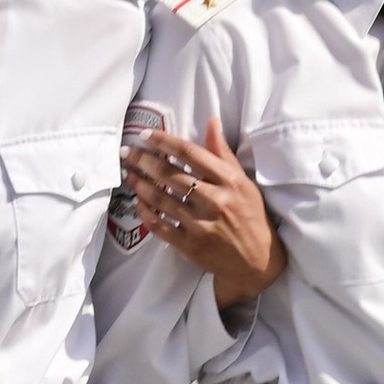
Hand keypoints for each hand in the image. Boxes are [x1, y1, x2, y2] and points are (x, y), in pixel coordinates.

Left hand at [123, 119, 283, 310]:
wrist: (257, 261)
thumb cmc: (250, 215)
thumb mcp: (243, 181)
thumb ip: (223, 153)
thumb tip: (211, 122)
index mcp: (229, 181)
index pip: (191, 153)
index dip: (165, 142)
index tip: (146, 135)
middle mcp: (215, 201)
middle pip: (171, 175)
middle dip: (144, 161)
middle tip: (127, 152)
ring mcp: (202, 225)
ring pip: (162, 199)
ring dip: (140, 185)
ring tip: (128, 174)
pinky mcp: (191, 246)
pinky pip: (161, 226)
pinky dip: (146, 213)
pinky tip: (138, 202)